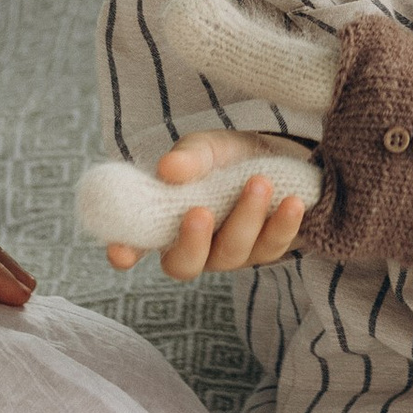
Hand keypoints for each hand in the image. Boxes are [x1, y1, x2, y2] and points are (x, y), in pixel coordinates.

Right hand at [101, 132, 309, 283]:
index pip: (136, 244)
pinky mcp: (266, 250)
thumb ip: (189, 158)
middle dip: (192, 243)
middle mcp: (194, 247)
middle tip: (201, 212)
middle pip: (184, 264)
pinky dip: (282, 224)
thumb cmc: (227, 157)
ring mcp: (230, 253)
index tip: (121, 252)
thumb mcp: (206, 147)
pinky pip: (273, 247)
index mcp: (166, 222)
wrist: (277, 155)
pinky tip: (292, 203)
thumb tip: (169, 168)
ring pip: (233, 252)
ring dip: (246, 218)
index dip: (125, 252)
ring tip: (259, 183)